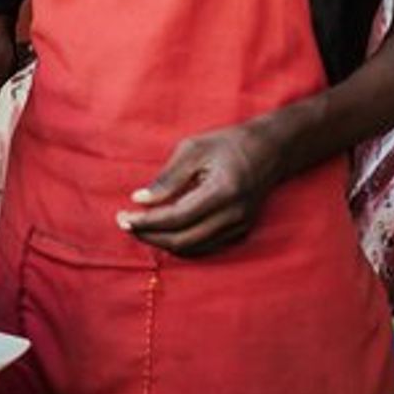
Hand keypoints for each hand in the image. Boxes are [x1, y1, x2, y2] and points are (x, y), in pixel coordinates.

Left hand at [117, 121, 284, 255]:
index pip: (177, 218)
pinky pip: (204, 247)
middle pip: (183, 240)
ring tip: (139, 227)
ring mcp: (240, 227)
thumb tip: (140, 200)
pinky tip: (162, 230)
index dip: (146, 221)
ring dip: (162, 242)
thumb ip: (167, 178)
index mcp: (223, 192)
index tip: (122, 216)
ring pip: (193, 249)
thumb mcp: (193, 150)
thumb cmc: (228, 144)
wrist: (270, 151)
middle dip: (149, 236)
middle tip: (124, 223)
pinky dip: (180, 243)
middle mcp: (235, 216)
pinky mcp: (240, 232)